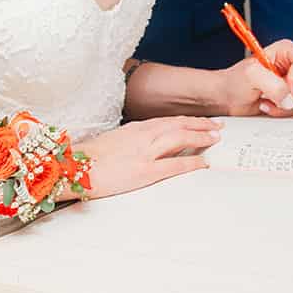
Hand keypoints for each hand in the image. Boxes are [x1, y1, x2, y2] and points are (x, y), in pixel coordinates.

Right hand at [75, 116, 220, 198]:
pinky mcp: (145, 171)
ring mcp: (146, 152)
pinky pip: (175, 164)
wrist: (75, 167)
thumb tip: (145, 143)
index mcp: (136, 128)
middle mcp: (144, 135)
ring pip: (181, 138)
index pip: (169, 121)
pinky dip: (192, 161)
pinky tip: (203, 162)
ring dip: (201, 137)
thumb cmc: (90, 157)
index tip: (201, 121)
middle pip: (179, 125)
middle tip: (218, 126)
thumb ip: (132, 139)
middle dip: (201, 125)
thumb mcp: (115, 141)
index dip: (188, 120)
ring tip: (215, 138)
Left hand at [219, 40, 292, 117]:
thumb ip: (273, 85)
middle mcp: (292, 65)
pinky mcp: (289, 97)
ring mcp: (292, 82)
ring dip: (288, 104)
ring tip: (268, 101)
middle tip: (280, 98)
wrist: (226, 97)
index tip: (288, 87)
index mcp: (285, 51)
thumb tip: (290, 98)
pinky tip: (269, 106)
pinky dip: (284, 111)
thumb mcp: (252, 76)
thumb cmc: (234, 80)